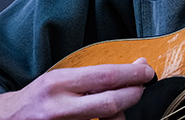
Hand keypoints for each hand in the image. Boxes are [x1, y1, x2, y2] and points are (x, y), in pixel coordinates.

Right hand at [0, 59, 155, 119]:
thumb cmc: (36, 100)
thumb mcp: (58, 81)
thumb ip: (92, 78)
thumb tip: (134, 70)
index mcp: (58, 83)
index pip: (106, 77)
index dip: (133, 75)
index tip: (147, 72)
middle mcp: (58, 107)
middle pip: (111, 103)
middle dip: (133, 95)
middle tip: (141, 88)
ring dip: (120, 116)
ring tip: (116, 109)